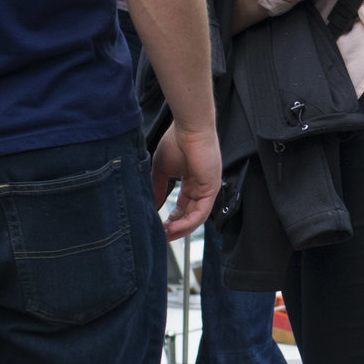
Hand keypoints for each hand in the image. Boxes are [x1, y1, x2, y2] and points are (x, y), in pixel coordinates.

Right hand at [154, 119, 221, 239]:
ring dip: (180, 229)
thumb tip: (151, 205)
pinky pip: (201, 212)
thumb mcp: (161, 170)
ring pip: (196, 218)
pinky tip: (174, 228)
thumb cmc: (176, 141)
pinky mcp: (211, 188)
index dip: (171, 219)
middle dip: (175, 228)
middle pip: (190, 215)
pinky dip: (187, 223)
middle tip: (160, 237)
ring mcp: (208, 189)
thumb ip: (157, 188)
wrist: (188, 127)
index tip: (159, 227)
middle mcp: (201, 187)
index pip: (183, 207)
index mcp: (191, 182)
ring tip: (165, 236)